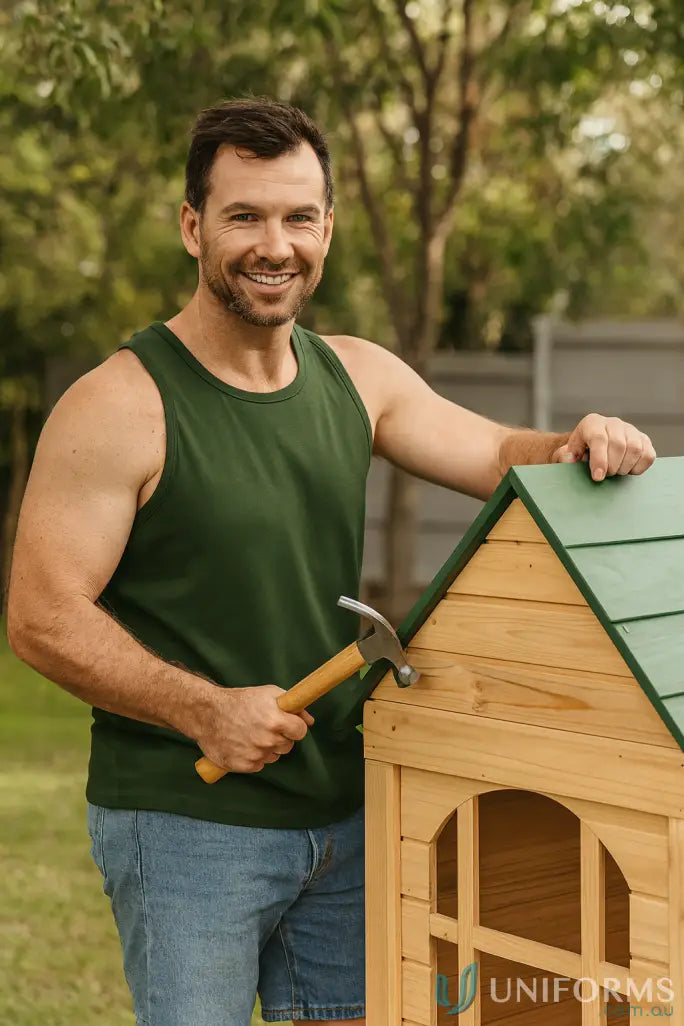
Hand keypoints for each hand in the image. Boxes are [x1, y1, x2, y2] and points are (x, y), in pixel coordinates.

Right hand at [194, 684, 314, 773]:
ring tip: (251, 734)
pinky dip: (254, 757)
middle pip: (288, 746)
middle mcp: (267, 740)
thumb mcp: (267, 694)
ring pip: (273, 756)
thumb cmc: (239, 701)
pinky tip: (243, 744)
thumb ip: (292, 706)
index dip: (295, 727)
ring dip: (267, 748)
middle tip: (265, 727)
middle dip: (281, 738)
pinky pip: (259, 765)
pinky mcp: (244, 766)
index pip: (300, 731)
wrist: (207, 714)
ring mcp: (255, 754)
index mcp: (276, 720)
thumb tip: (309, 720)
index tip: (287, 724)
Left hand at [552, 414, 655, 481]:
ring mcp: (630, 430)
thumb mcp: (567, 453)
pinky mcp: (644, 440)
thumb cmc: (578, 453)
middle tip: (605, 476)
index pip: (599, 439)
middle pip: (619, 445)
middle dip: (612, 466)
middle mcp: (613, 423)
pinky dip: (638, 467)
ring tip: (615, 472)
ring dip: (625, 467)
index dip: (599, 460)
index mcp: (592, 423)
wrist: (591, 448)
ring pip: (635, 449)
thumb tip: (570, 459)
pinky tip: (627, 470)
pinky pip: (648, 455)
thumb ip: (565, 456)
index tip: (598, 477)